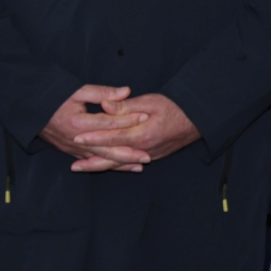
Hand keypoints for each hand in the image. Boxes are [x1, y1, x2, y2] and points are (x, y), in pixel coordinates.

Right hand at [42, 85, 147, 171]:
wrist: (30, 111)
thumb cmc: (53, 98)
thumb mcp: (76, 91)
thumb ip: (102, 92)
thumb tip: (125, 92)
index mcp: (77, 123)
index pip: (108, 123)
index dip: (127, 119)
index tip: (145, 117)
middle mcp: (76, 140)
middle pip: (107, 148)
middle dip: (128, 152)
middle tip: (148, 154)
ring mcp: (73, 148)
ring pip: (101, 159)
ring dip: (121, 163)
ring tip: (140, 165)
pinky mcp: (71, 152)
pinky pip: (92, 162)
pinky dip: (108, 165)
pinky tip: (122, 167)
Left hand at [82, 92, 200, 164]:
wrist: (197, 120)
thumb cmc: (174, 107)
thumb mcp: (150, 102)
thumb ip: (125, 106)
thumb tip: (104, 105)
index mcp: (143, 133)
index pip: (113, 137)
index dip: (94, 138)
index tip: (77, 137)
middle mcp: (145, 148)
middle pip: (114, 157)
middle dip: (92, 161)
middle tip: (73, 165)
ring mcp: (149, 154)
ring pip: (120, 163)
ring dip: (100, 166)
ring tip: (81, 168)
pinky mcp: (152, 156)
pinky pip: (129, 163)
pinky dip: (114, 166)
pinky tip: (102, 166)